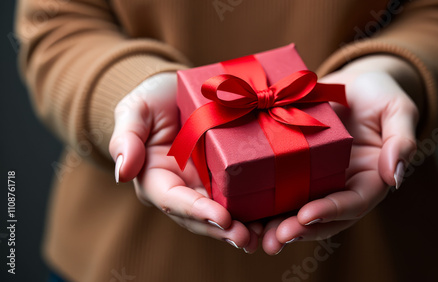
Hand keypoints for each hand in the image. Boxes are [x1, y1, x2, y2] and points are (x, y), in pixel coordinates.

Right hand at [108, 73, 258, 252]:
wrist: (179, 89)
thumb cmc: (153, 100)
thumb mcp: (135, 110)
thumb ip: (126, 137)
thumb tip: (122, 172)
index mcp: (158, 178)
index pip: (173, 200)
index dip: (196, 211)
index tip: (220, 217)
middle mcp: (184, 189)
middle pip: (202, 216)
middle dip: (223, 230)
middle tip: (247, 238)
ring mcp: (208, 184)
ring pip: (225, 212)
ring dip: (243, 227)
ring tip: (265, 235)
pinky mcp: (229, 175)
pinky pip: (242, 194)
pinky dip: (257, 207)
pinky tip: (275, 215)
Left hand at [260, 56, 420, 254]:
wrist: (351, 83)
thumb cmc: (379, 93)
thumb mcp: (397, 109)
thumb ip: (401, 140)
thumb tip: (396, 175)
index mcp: (369, 179)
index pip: (353, 203)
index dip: (331, 211)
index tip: (308, 215)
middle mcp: (340, 185)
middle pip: (321, 217)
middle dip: (298, 229)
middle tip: (274, 237)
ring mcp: (316, 179)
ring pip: (296, 209)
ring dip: (275, 224)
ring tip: (252, 234)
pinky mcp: (295, 166)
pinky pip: (279, 186)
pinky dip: (262, 200)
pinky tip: (241, 206)